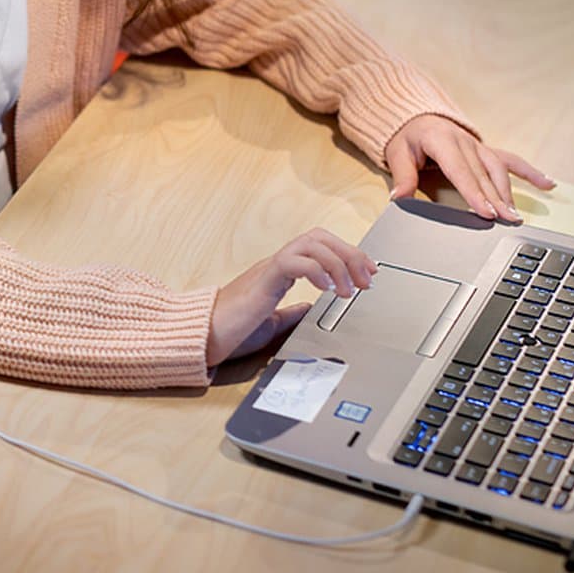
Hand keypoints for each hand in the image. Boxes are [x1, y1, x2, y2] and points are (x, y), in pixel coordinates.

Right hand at [206, 228, 375, 365]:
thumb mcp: (271, 323)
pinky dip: (316, 270)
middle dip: (350, 254)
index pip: (319, 247)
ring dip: (338, 263)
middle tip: (367, 278)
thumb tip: (309, 308)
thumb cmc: (232, 330)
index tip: (368, 272)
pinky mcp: (263, 280)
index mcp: (280, 272)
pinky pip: (292, 262)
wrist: (205, 335)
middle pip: (319, 237)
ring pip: (310, 243)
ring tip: (348, 288)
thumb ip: (291, 313)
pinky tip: (326, 288)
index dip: (348, 255)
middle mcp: (276, 264)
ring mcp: (269, 269)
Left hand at [385, 115, 552, 221]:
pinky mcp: (486, 150)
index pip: (461, 171)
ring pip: (498, 170)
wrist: (416, 116)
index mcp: (442, 140)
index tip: (486, 212)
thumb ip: (402, 175)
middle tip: (506, 220)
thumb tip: (399, 197)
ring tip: (516, 214)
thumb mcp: (397, 153)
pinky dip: (530, 172)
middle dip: (496, 198)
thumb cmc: (407, 136)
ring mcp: (478, 145)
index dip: (474, 193)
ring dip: (508, 192)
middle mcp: (465, 142)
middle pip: (483, 174)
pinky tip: (548, 184)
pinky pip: (511, 160)